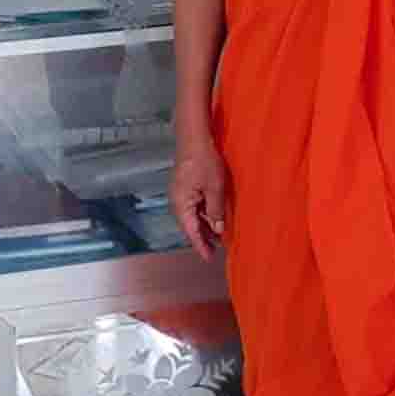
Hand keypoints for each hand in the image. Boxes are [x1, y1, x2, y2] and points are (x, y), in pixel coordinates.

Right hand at [171, 142, 227, 261]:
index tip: (209, 258)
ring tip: (218, 235)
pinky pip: (192, 206)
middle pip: (189, 226)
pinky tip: (212, 216)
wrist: (194, 137)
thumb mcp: (215, 188)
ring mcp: (178, 194)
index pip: (191, 232)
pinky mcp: (183, 186)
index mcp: (181, 205)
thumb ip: (215, 211)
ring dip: (203, 225)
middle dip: (202, 237)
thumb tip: (218, 229)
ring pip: (191, 216)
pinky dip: (202, 214)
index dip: (201, 246)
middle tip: (217, 249)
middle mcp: (176, 202)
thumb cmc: (204, 160)